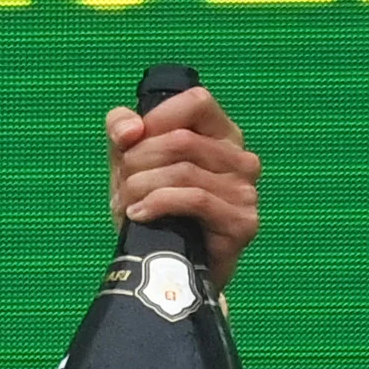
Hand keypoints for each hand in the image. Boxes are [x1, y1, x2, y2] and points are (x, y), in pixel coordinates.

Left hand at [105, 86, 260, 286]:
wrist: (168, 267)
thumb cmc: (154, 209)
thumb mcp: (130, 163)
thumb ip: (122, 132)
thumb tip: (129, 128)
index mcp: (220, 135)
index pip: (196, 102)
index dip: (155, 119)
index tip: (130, 143)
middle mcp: (240, 159)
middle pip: (179, 140)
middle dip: (137, 161)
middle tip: (123, 185)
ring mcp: (245, 191)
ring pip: (182, 170)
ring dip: (140, 187)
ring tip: (128, 204)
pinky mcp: (242, 221)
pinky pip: (194, 199)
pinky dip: (157, 204)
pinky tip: (138, 215)